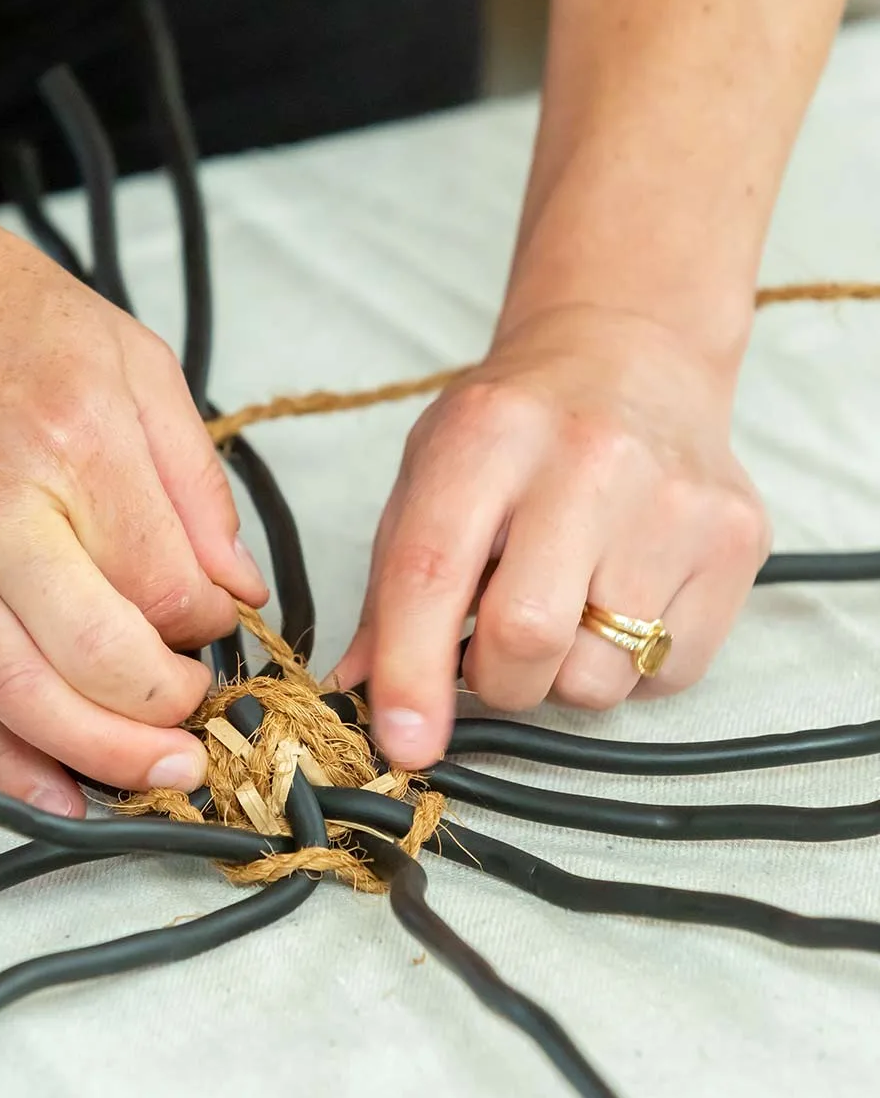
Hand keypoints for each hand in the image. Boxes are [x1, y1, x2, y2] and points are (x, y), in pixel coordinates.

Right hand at [0, 178, 265, 814]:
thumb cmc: (4, 315)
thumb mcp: (135, 365)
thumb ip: (196, 484)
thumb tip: (238, 587)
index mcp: (73, 448)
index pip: (167, 587)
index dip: (211, 626)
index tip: (220, 621)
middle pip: (100, 660)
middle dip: (171, 709)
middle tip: (206, 716)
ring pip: (25, 701)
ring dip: (105, 757)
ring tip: (164, 775)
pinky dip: (8, 763)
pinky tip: (62, 794)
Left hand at [334, 304, 769, 769]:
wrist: (633, 355)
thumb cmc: (518, 427)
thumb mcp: (432, 472)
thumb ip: (393, 584)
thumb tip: (362, 692)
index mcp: (488, 435)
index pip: (434, 573)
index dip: (411, 674)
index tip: (404, 742)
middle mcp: (588, 460)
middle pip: (525, 638)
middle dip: (495, 680)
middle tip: (493, 648)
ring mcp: (673, 501)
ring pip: (598, 676)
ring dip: (564, 674)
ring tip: (569, 604)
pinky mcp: (735, 540)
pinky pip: (667, 674)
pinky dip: (631, 665)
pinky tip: (624, 596)